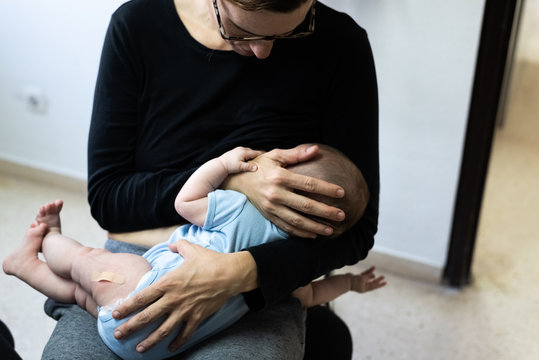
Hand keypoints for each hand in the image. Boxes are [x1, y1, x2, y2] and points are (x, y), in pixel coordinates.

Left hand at [112, 239, 256, 352]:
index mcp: (168, 282)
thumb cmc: (210, 261)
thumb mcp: (191, 249)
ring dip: (150, 341)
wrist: (231, 273)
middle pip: (147, 316)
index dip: (127, 306)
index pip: (142, 297)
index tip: (115, 314)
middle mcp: (174, 298)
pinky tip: (169, 349)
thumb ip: (178, 246)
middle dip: (130, 327)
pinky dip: (177, 342)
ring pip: (163, 330)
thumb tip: (172, 245)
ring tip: (139, 349)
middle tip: (118, 334)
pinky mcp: (198, 317)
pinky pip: (185, 333)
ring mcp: (186, 310)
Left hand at [218, 146, 263, 173]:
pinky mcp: (236, 151)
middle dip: (259, 155)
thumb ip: (248, 166)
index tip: (269, 157)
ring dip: (253, 155)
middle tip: (266, 159)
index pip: (257, 153)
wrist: (220, 164)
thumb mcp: (240, 167)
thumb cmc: (230, 166)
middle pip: (253, 151)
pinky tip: (250, 159)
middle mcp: (242, 149)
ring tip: (259, 159)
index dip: (263, 155)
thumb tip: (257, 167)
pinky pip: (245, 152)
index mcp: (244, 152)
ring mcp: (239, 149)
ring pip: (249, 151)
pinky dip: (249, 155)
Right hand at [222, 144, 345, 237]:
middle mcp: (276, 194)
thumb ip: (297, 154)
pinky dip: (301, 232)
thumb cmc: (259, 165)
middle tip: (342, 215)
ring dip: (316, 226)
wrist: (236, 180)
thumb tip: (316, 149)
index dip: (327, 189)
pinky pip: (287, 227)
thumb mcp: (276, 155)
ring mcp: (271, 207)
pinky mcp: (268, 216)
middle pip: (306, 205)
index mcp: (280, 177)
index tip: (342, 193)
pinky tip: (314, 234)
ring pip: (297, 220)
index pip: (309, 185)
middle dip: (326, 212)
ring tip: (331, 230)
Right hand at [350, 266, 385, 292]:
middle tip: (383, 276)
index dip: (380, 284)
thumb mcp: (363, 279)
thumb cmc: (354, 281)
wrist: (345, 281)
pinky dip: (367, 272)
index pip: (374, 286)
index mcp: (365, 288)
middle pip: (372, 282)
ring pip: (367, 278)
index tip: (385, 282)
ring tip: (374, 268)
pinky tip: (371, 269)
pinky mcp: (357, 278)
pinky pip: (363, 275)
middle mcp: (363, 286)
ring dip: (371, 274)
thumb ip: (368, 276)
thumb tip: (374, 275)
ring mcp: (360, 282)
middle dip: (377, 279)